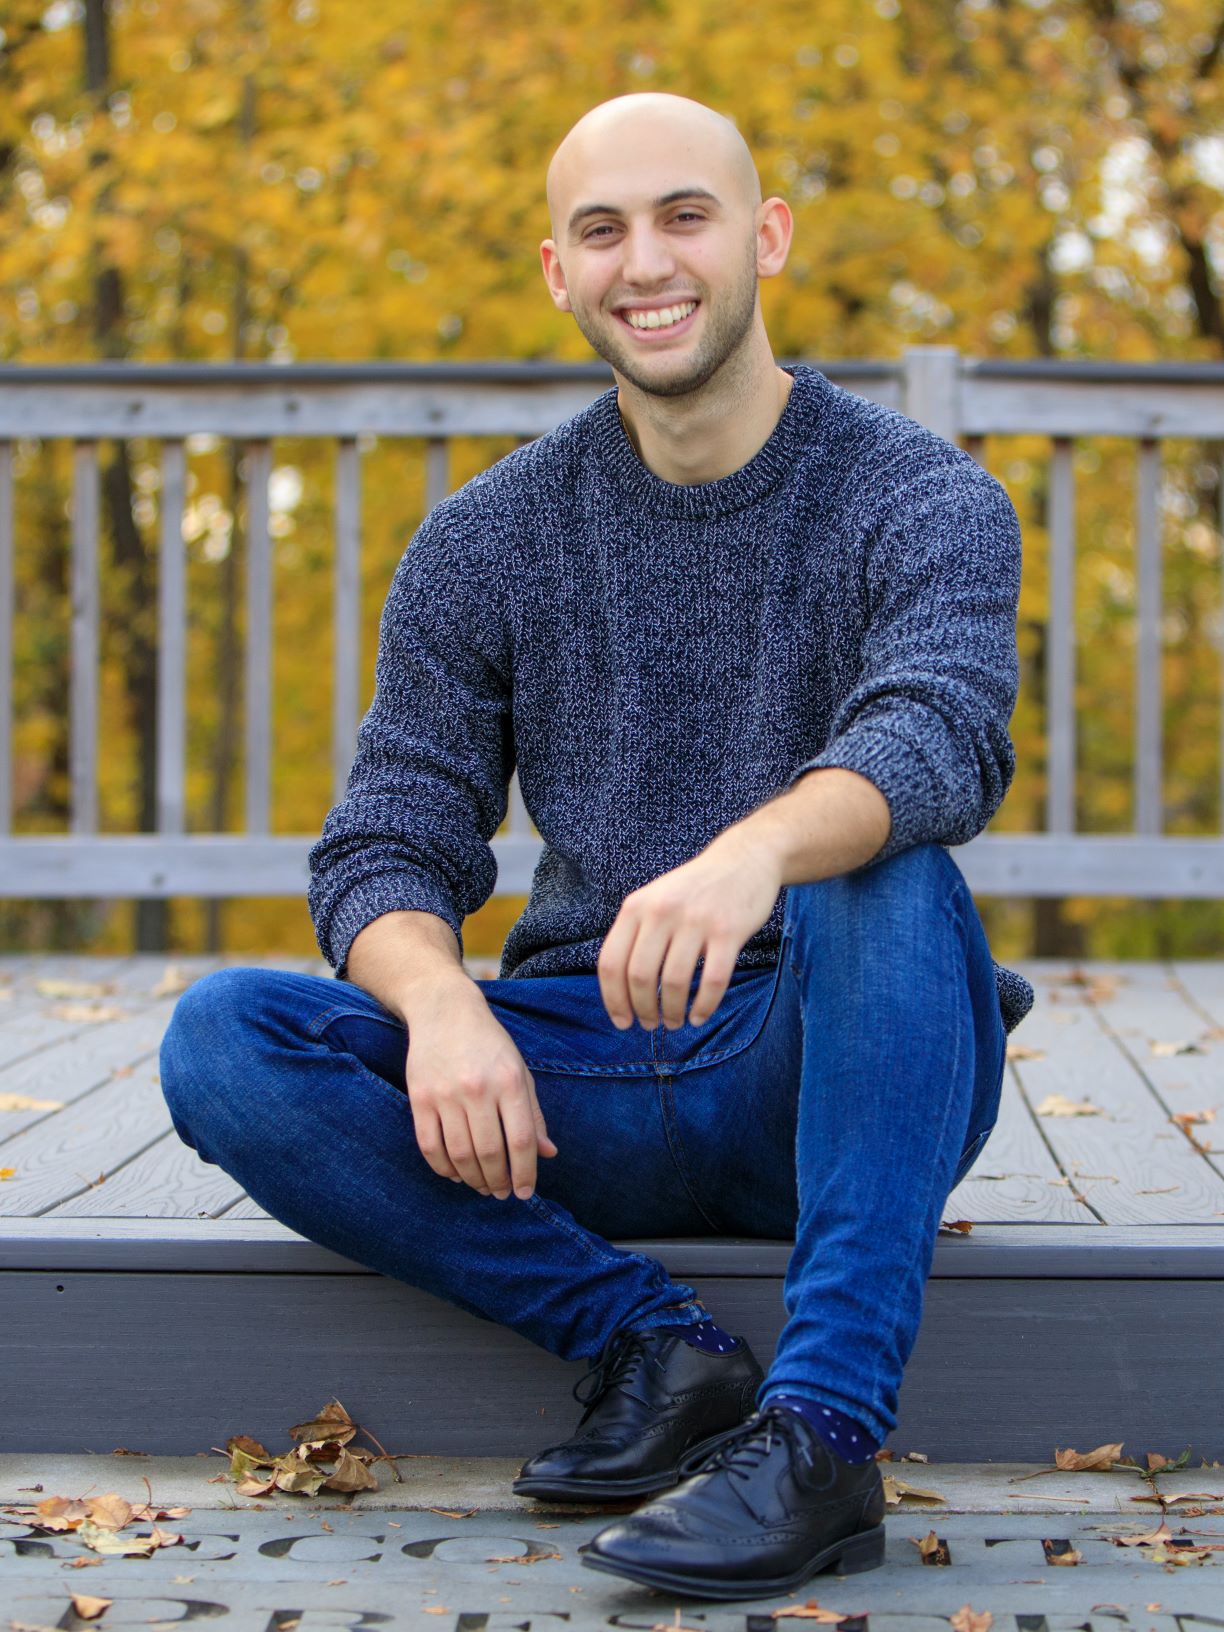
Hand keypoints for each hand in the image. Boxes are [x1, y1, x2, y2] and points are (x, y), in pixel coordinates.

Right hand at [404, 992, 557, 1200]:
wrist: (444, 1011)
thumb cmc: (489, 1044)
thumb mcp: (520, 1071)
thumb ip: (534, 1114)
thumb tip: (547, 1154)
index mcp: (509, 1081)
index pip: (521, 1140)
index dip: (525, 1173)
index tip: (525, 1192)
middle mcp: (479, 1088)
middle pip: (491, 1153)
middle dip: (499, 1181)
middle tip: (502, 1193)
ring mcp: (446, 1094)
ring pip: (461, 1154)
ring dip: (473, 1179)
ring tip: (482, 1186)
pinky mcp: (420, 1098)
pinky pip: (430, 1146)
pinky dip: (443, 1168)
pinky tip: (456, 1173)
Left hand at [598, 833, 783, 1031]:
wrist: (744, 859)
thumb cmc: (695, 889)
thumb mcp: (654, 899)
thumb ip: (636, 934)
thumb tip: (621, 990)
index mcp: (636, 906)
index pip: (611, 962)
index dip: (613, 1000)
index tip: (622, 1021)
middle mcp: (661, 911)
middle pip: (639, 977)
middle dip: (643, 1010)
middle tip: (651, 1025)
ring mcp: (696, 920)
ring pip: (674, 982)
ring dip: (672, 1012)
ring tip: (675, 1022)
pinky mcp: (728, 930)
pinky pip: (712, 981)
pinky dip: (704, 1006)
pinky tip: (699, 1016)